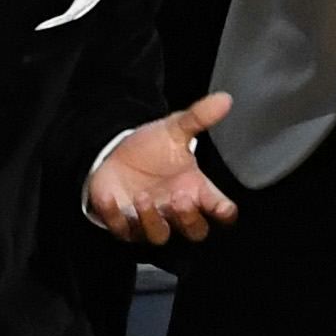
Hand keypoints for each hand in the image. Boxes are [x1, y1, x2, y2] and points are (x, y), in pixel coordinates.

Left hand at [85, 93, 241, 242]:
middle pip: (195, 232)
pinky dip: (114, 216)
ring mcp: (149, 221)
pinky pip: (121, 229)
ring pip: (159, 236)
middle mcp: (175, 212)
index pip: (220, 210)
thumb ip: (199, 118)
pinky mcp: (122, 224)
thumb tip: (224, 98)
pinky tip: (110, 198)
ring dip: (153, 221)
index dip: (225, 212)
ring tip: (144, 197)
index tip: (224, 208)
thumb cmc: (151, 149)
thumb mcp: (174, 130)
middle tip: (181, 198)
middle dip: (189, 219)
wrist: (115, 153)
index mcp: (196, 192)